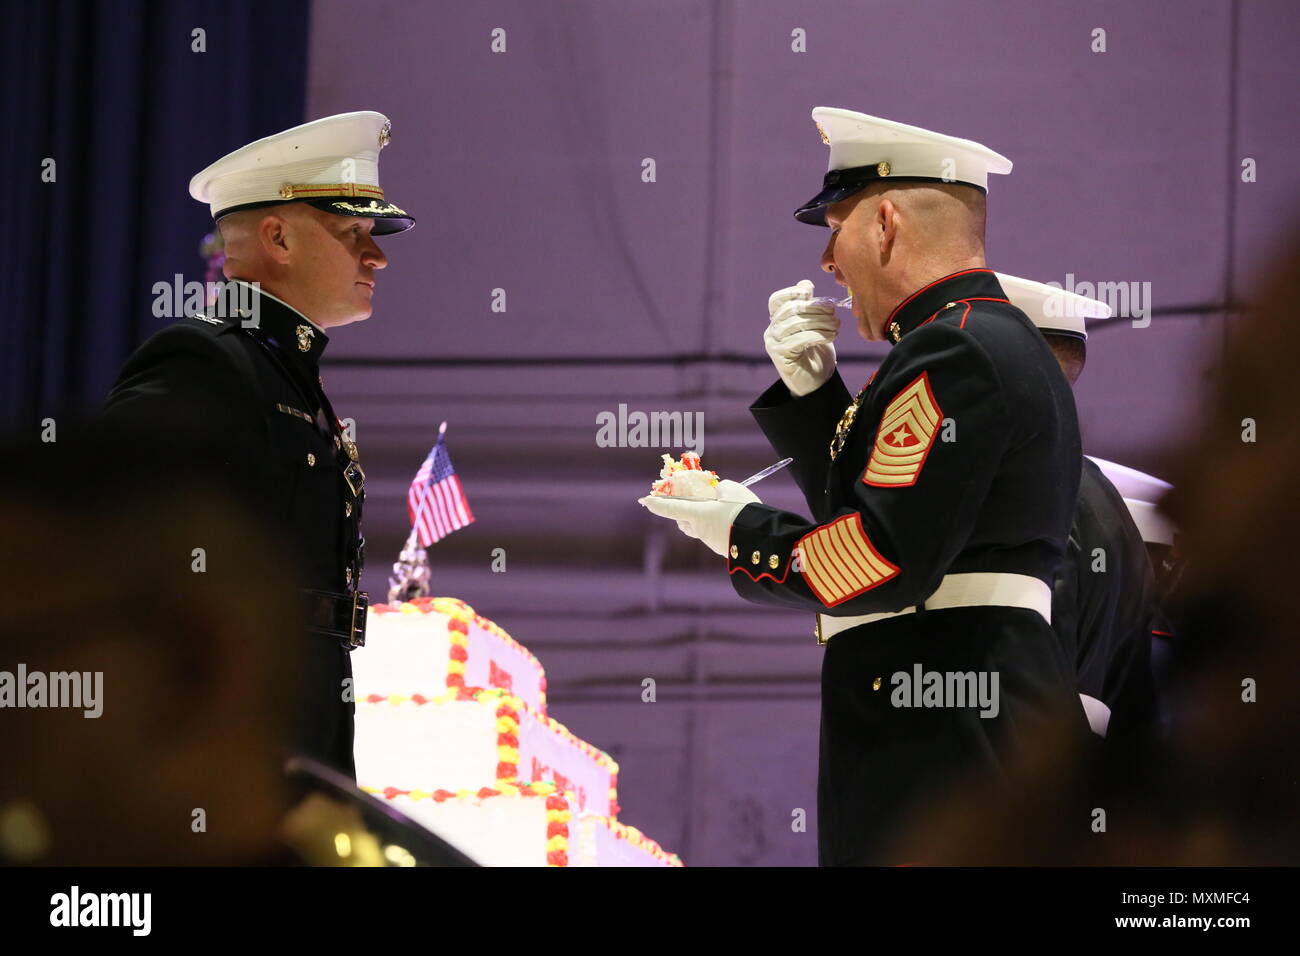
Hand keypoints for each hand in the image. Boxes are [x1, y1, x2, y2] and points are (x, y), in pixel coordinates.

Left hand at [637, 480, 761, 556]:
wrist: (762, 538)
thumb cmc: (743, 510)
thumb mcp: (731, 490)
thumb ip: (720, 488)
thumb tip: (717, 492)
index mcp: (696, 514)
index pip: (671, 508)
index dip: (656, 504)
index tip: (644, 501)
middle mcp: (699, 530)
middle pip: (684, 521)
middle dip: (685, 513)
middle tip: (693, 502)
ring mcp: (711, 542)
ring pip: (700, 528)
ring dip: (704, 519)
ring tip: (720, 509)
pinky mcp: (723, 549)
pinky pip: (715, 534)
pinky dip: (718, 526)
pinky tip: (732, 520)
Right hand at [765, 279, 838, 396]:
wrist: (817, 384)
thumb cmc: (816, 353)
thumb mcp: (815, 326)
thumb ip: (809, 307)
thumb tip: (805, 283)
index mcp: (778, 321)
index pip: (777, 300)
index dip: (792, 292)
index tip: (810, 291)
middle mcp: (772, 331)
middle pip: (790, 310)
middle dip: (815, 308)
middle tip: (834, 313)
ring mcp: (774, 344)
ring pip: (795, 323)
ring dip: (820, 322)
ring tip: (836, 326)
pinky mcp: (780, 356)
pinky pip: (799, 339)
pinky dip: (818, 335)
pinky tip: (830, 336)